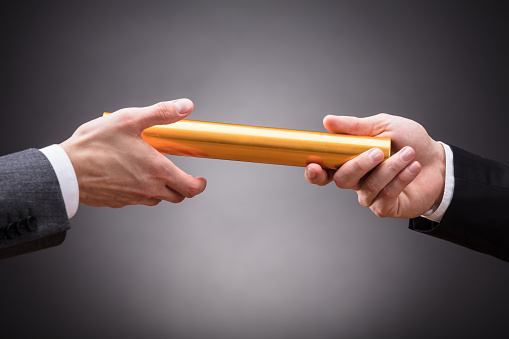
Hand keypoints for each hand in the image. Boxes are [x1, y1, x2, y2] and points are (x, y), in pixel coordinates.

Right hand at [60, 99, 206, 207]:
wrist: (65, 170)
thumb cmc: (94, 145)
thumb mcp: (130, 120)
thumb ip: (161, 113)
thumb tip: (185, 106)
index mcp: (157, 170)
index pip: (190, 188)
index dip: (199, 185)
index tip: (200, 179)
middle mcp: (148, 189)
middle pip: (177, 197)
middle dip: (182, 186)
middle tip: (179, 174)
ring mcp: (133, 198)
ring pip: (157, 199)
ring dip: (162, 189)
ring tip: (152, 170)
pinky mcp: (118, 202)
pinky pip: (137, 200)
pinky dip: (141, 191)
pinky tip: (130, 174)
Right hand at [305, 113, 445, 218]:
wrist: (438, 160)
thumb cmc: (409, 141)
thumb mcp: (382, 126)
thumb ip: (354, 127)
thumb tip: (327, 121)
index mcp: (349, 161)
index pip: (324, 171)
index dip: (314, 172)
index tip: (313, 166)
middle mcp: (356, 181)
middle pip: (343, 179)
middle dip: (359, 165)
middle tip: (378, 151)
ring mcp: (370, 196)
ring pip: (368, 186)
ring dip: (390, 169)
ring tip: (409, 154)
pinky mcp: (387, 207)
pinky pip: (386, 195)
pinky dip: (401, 179)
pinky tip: (414, 167)